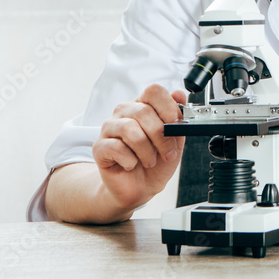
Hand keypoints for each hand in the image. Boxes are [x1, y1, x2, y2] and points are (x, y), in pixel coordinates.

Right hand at [92, 84, 185, 215]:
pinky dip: (130, 160)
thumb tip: (179, 94)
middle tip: (167, 152)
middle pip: (144, 111)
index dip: (167, 106)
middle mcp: (125, 112)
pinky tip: (132, 165)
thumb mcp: (175, 140)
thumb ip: (178, 117)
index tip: (175, 124)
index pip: (153, 91)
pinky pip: (116, 148)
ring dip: (146, 150)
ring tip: (150, 161)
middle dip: (161, 136)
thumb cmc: (157, 161)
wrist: (140, 187)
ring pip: (130, 129)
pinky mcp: (99, 146)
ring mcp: (109, 128)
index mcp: (144, 105)